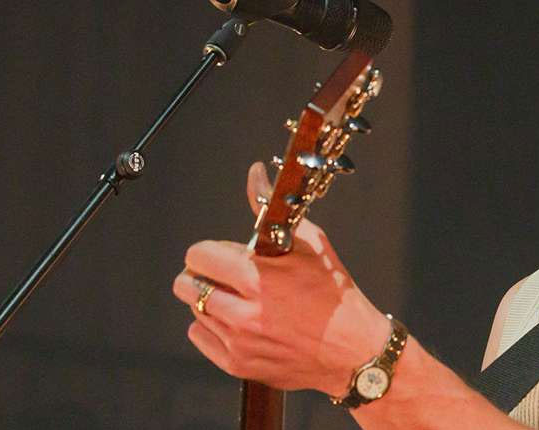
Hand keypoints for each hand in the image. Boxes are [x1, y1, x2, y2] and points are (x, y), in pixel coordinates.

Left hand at [172, 161, 391, 394]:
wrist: (352, 351)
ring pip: (195, 310)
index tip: (221, 254)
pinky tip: (237, 320)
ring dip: (209, 299)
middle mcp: (243, 312)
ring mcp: (238, 341)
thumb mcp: (310, 243)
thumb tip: (254, 174)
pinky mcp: (237, 364)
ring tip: (236, 298)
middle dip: (200, 274)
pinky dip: (212, 326)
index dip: (208, 250)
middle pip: (185, 284)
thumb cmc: (333, 292)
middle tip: (220, 274)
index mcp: (257, 277)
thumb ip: (271, 210)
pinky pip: (200, 336)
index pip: (198, 256)